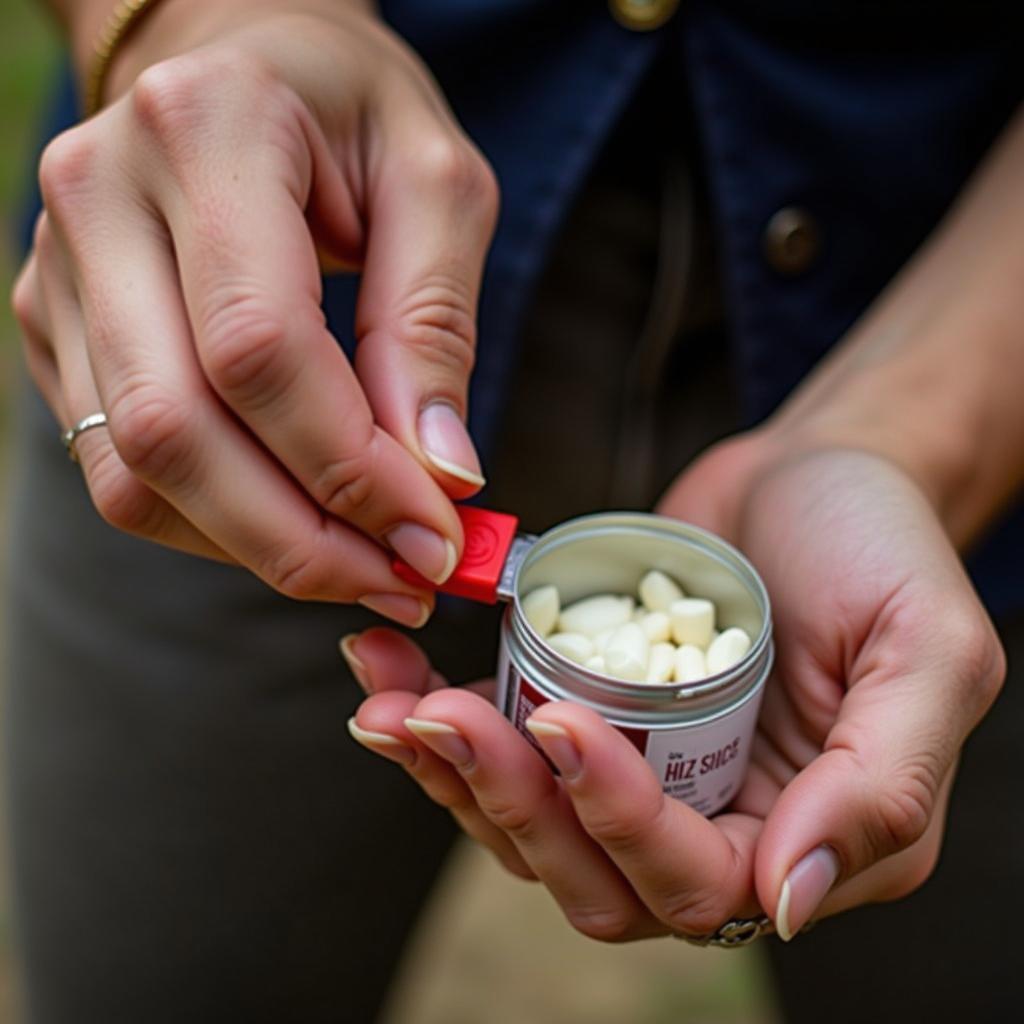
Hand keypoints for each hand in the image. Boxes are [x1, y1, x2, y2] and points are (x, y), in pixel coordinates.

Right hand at [12, 0, 496, 622]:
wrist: (241, 62)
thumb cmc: (350, 115)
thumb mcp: (435, 186)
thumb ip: (434, 325)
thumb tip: (438, 476)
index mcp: (206, 131)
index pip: (259, 348)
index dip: (348, 467)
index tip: (434, 536)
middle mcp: (102, 196)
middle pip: (176, 429)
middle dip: (301, 538)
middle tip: (403, 579)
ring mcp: (60, 268)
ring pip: (135, 468)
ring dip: (257, 546)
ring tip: (362, 564)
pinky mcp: (58, 326)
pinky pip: (121, 466)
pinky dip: (214, 522)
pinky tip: (295, 523)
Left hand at [345, 435, 1003, 940]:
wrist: (816, 470)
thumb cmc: (881, 543)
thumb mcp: (925, 649)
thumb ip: (881, 785)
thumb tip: (786, 898)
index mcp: (810, 832)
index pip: (696, 878)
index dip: (619, 818)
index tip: (561, 719)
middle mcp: (720, 823)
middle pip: (594, 874)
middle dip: (512, 803)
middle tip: (443, 714)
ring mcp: (645, 774)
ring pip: (533, 829)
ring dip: (454, 776)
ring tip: (389, 701)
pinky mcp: (591, 718)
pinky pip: (509, 757)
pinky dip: (443, 731)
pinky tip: (389, 681)